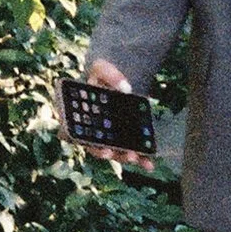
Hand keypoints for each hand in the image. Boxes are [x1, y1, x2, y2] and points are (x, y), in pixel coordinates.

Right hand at [84, 58, 156, 172]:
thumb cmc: (101, 74)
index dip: (92, 146)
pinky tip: (150, 164)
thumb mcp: (102, 67)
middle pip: (100, 148)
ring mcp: (107, 135)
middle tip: (128, 155)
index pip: (82, 136)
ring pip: (115, 152)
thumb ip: (110, 74)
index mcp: (80, 117)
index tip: (105, 150)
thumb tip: (125, 88)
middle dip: (115, 154)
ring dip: (127, 157)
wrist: (113, 77)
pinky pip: (129, 149)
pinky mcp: (122, 136)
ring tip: (141, 160)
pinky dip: (140, 158)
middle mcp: (92, 130)